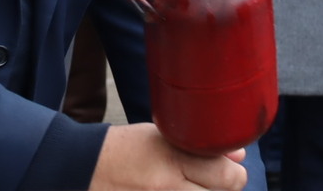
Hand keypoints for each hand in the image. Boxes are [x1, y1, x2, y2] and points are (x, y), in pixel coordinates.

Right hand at [88, 123, 246, 190]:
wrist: (85, 168)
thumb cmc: (127, 148)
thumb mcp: (165, 137)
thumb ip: (202, 149)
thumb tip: (238, 157)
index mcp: (173, 161)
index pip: (227, 178)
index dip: (233, 174)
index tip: (228, 169)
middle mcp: (168, 189)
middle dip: (222, 188)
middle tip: (211, 181)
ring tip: (190, 184)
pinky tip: (178, 190)